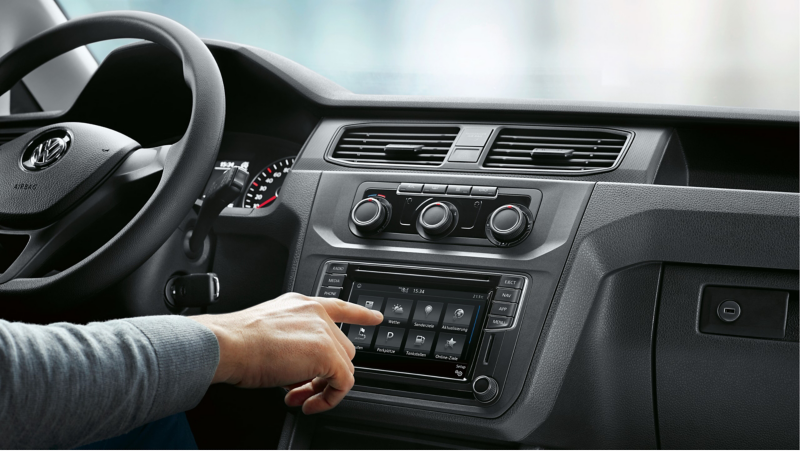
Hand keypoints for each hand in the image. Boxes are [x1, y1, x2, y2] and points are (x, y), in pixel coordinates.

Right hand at [190, 292, 382, 413]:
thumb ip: (291, 342)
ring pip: (343, 366)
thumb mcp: (268, 332)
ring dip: (323, 388)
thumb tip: (298, 371)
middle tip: (300, 390)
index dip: (360, 314)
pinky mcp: (327, 353)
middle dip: (323, 373)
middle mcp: (315, 313)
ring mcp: (323, 331)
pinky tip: (308, 404)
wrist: (226, 344)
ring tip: (299, 398)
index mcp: (301, 304)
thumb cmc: (234, 342)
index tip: (375, 317)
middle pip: (341, 348)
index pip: (339, 307)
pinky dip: (328, 399)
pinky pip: (342, 383)